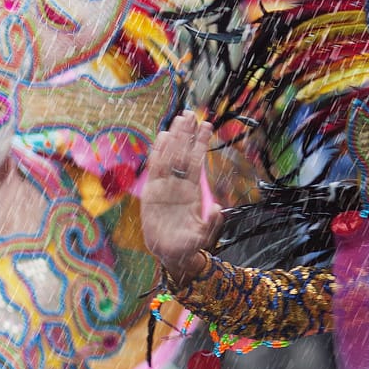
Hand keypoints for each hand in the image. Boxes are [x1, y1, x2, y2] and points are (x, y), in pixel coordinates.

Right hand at [142, 113, 220, 278]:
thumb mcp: (203, 236)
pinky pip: (153, 170)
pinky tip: (162, 137)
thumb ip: (211, 222)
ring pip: (169, 158)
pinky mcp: (150, 195)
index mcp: (191, 192)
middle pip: (182, 154)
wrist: (172, 255)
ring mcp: (164, 188)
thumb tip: (218, 208)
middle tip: (191, 113)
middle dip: (186, 134)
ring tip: (180, 118)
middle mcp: (178, 186)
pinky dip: (157, 153)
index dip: (200, 144)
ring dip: (174, 138)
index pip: (195, 163)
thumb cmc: (189, 246)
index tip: (206, 125)